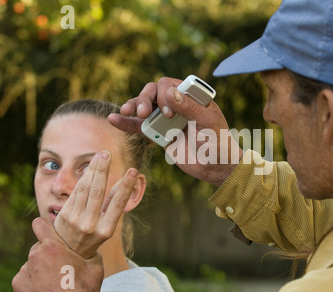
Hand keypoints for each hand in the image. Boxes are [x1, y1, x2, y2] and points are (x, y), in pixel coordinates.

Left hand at [12, 217, 103, 291]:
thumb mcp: (96, 267)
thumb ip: (91, 251)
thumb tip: (91, 247)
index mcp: (53, 247)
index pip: (39, 224)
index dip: (45, 226)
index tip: (50, 231)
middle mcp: (35, 256)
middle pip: (39, 247)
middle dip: (49, 253)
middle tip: (62, 265)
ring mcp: (24, 272)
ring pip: (33, 263)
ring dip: (42, 268)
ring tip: (56, 280)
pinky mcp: (18, 286)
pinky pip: (26, 277)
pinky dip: (34, 281)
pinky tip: (47, 288)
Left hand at [54, 150, 138, 258]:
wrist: (68, 253)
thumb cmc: (93, 235)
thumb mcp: (108, 224)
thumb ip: (113, 204)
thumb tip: (124, 182)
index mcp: (106, 229)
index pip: (118, 203)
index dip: (125, 186)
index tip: (133, 171)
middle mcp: (90, 225)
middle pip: (97, 191)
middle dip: (103, 170)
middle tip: (107, 154)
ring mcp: (76, 220)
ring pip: (85, 189)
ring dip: (93, 170)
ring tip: (99, 156)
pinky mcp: (64, 215)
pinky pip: (76, 192)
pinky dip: (83, 178)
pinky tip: (90, 167)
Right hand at [108, 77, 242, 185]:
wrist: (215, 167)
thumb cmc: (218, 142)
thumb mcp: (208, 123)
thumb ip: (190, 108)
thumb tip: (170, 92)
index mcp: (190, 96)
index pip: (169, 84)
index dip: (163, 93)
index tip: (169, 112)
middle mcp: (176, 104)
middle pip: (152, 92)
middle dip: (145, 98)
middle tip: (145, 113)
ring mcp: (166, 119)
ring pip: (144, 106)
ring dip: (133, 105)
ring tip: (127, 111)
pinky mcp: (159, 134)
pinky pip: (140, 126)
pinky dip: (126, 123)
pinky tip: (114, 119)